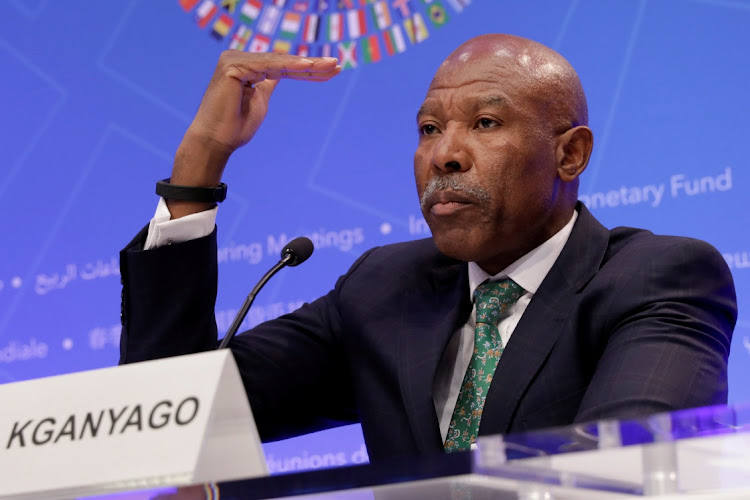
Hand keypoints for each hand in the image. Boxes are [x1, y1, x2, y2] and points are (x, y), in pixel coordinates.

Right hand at [188, 51, 339, 152]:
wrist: (214, 142)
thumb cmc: (235, 127)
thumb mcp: (260, 101)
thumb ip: (270, 83)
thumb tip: (283, 72)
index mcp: (246, 67)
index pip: (283, 67)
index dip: (308, 70)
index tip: (332, 71)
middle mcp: (239, 58)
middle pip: (283, 61)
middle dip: (312, 64)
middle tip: (337, 64)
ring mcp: (234, 59)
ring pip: (279, 61)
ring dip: (306, 64)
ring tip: (329, 66)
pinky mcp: (233, 65)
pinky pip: (268, 65)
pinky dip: (289, 65)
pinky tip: (308, 65)